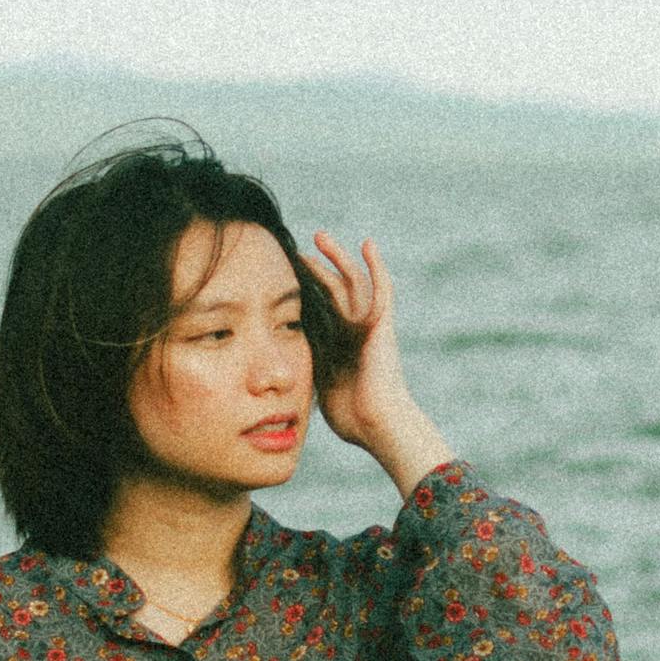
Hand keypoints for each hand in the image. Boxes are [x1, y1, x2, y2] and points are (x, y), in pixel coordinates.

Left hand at [305, 230, 454, 496]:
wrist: (378, 424)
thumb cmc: (352, 417)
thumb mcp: (319, 385)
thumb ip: (307, 367)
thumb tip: (278, 363)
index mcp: (338, 345)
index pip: (318, 310)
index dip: (302, 294)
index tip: (280, 279)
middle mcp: (353, 330)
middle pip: (334, 291)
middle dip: (316, 270)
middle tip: (297, 252)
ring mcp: (367, 325)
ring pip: (352, 282)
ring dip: (337, 258)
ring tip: (319, 236)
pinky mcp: (381, 324)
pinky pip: (381, 289)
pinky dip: (376, 267)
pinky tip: (367, 244)